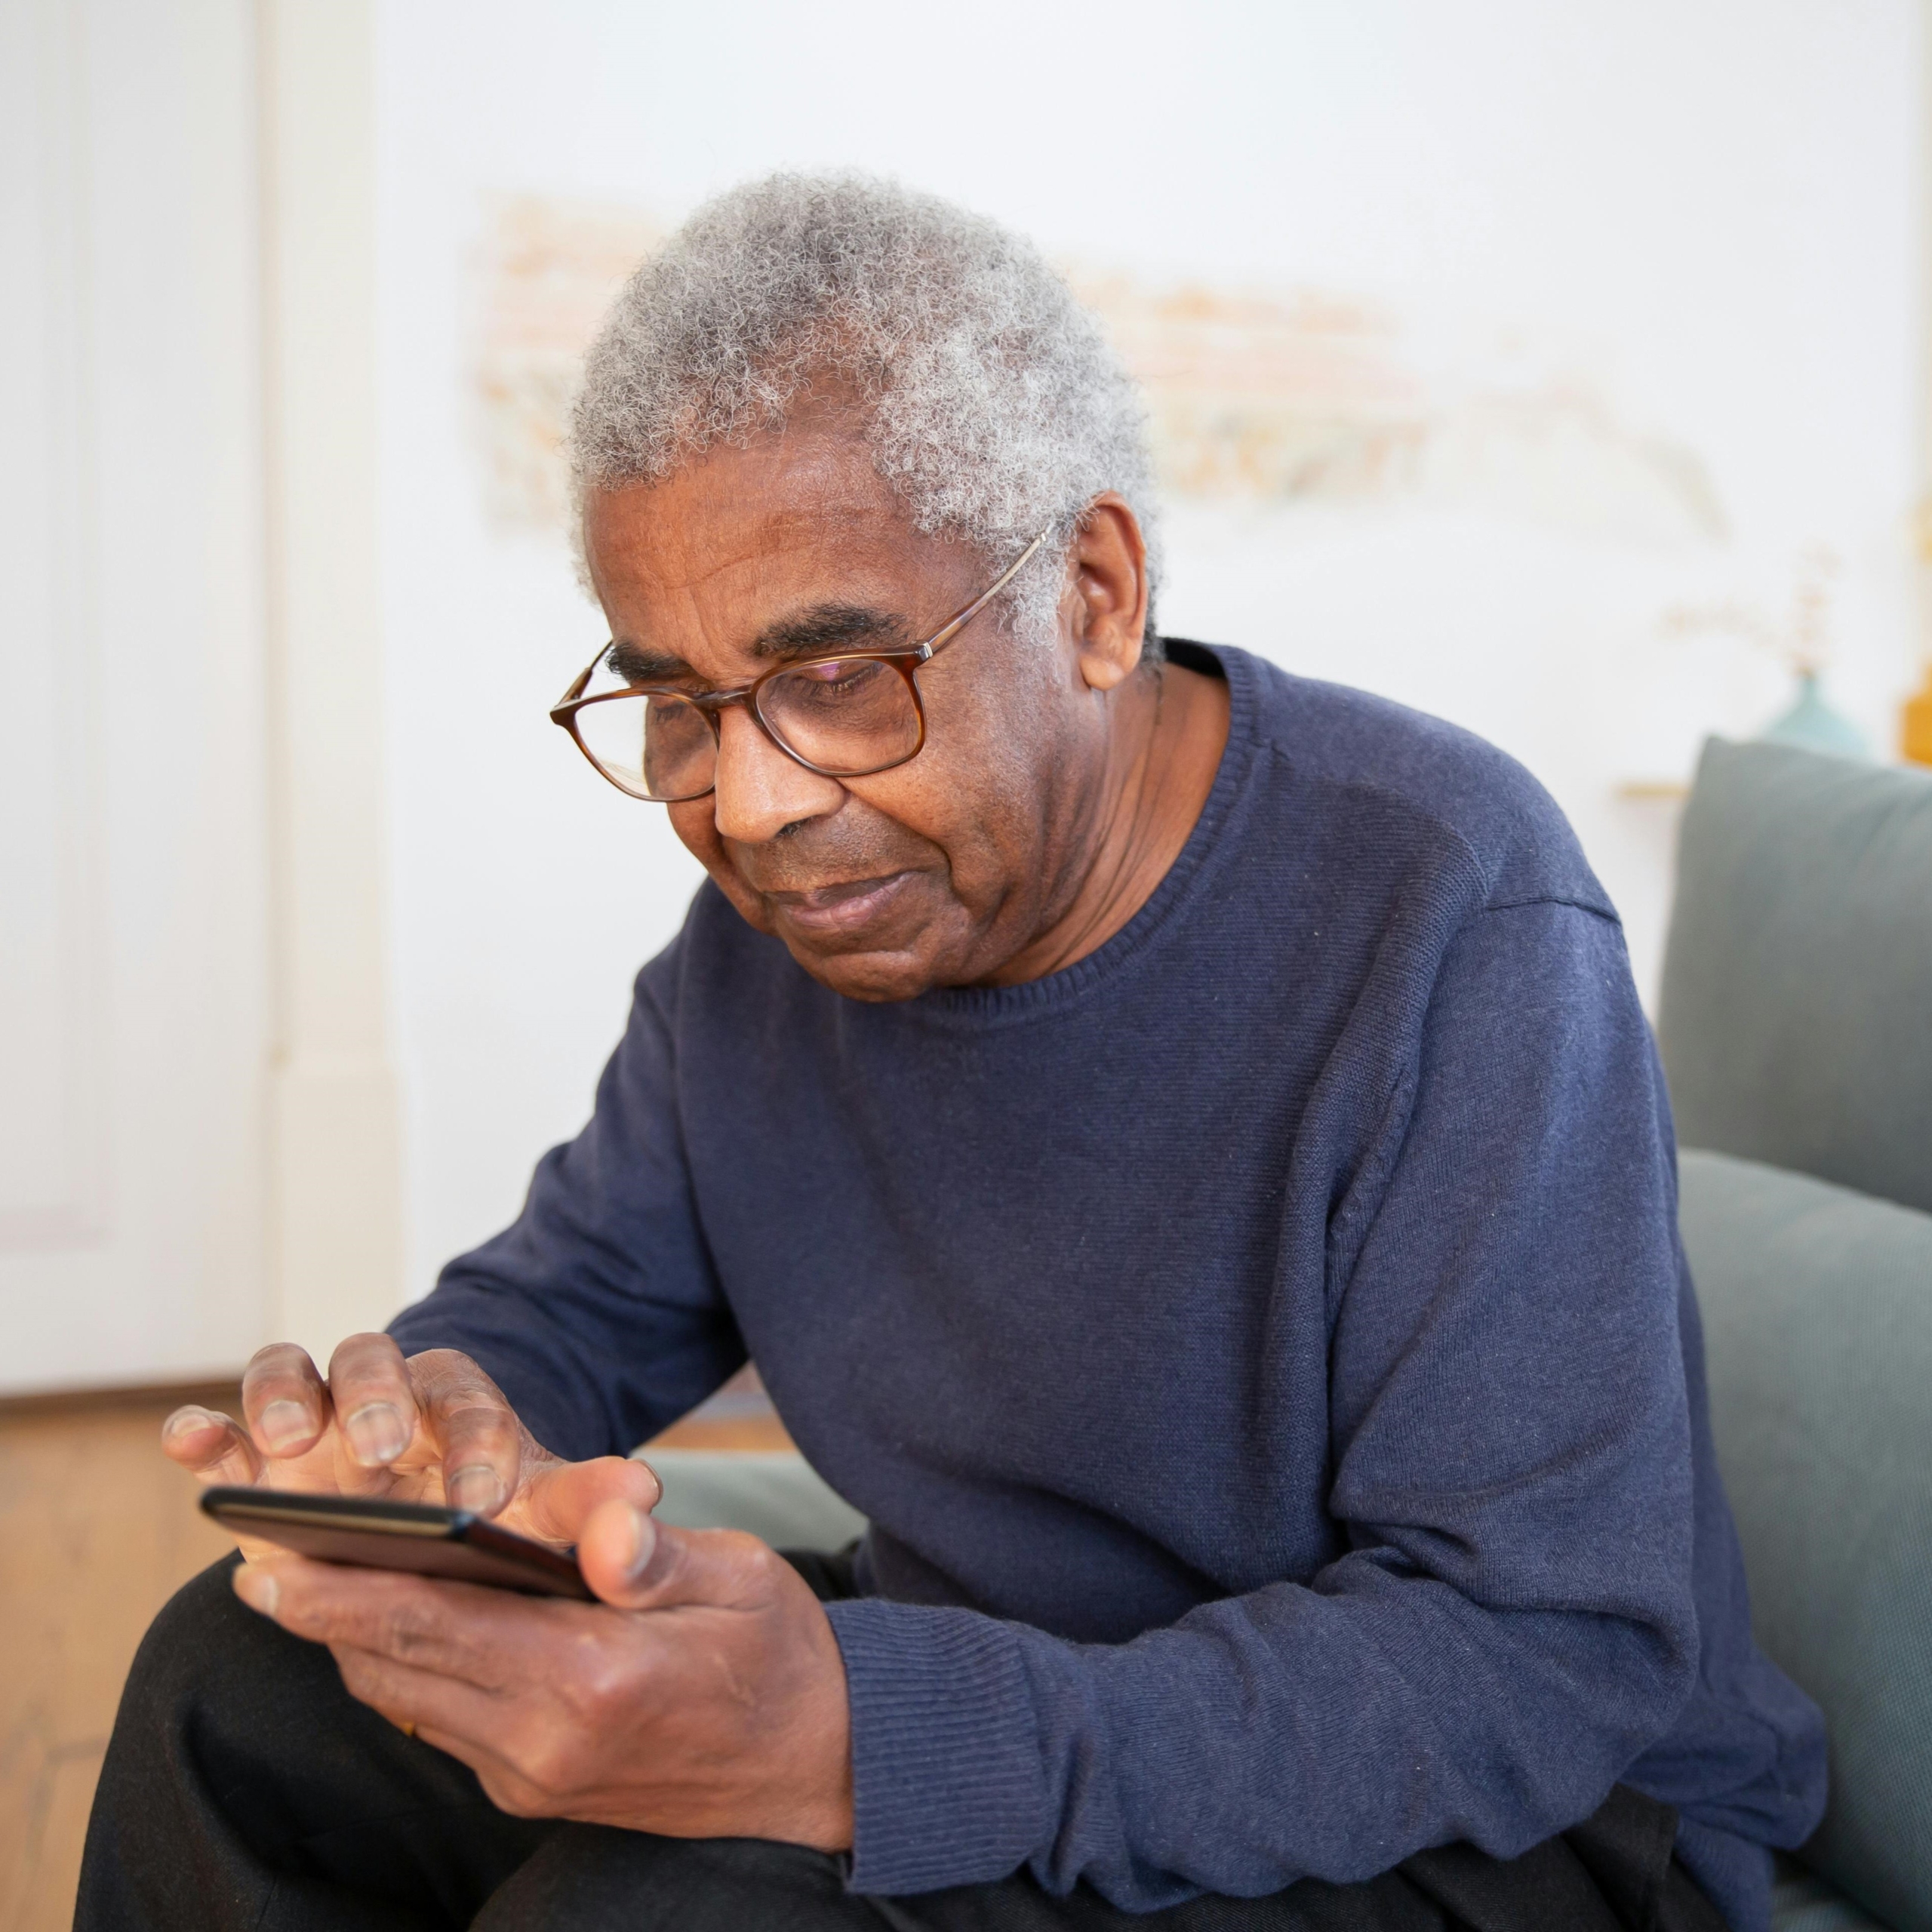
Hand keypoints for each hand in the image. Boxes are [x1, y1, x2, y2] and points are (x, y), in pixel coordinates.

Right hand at [163, 1336, 659, 1561]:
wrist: (430, 1538)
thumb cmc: (487, 1520)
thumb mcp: (542, 1515)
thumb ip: (590, 1505)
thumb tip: (644, 1496)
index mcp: (458, 1401)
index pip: (468, 1399)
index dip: (476, 1440)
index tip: (484, 1495)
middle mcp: (378, 1397)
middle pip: (371, 1360)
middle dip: (375, 1398)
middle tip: (384, 1450)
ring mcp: (310, 1425)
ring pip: (288, 1374)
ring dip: (284, 1398)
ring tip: (290, 1445)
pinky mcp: (252, 1462)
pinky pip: (218, 1431)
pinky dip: (201, 1428)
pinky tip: (192, 1442)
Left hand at [230, 1500, 853, 1850]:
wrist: (816, 1767)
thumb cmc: (779, 1653)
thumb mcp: (741, 1578)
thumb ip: (656, 1553)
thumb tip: (605, 1524)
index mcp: (594, 1679)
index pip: (439, 1628)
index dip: (345, 1595)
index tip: (271, 1562)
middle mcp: (545, 1741)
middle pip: (399, 1670)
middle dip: (322, 1614)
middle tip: (255, 1560)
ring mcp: (533, 1775)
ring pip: (408, 1702)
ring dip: (354, 1646)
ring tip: (302, 1584)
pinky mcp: (532, 1788)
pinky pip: (441, 1723)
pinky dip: (402, 1671)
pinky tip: (389, 1626)